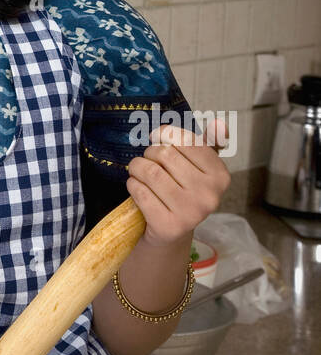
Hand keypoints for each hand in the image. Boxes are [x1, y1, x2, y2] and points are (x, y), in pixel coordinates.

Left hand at [126, 117, 230, 247]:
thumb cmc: (182, 191)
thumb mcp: (199, 167)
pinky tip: (136, 186)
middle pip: (165, 154)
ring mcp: (191, 213)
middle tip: (147, 159)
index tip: (156, 137)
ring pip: (151, 172)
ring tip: (137, 170)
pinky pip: (141, 192)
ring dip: (137, 167)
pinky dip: (133, 184)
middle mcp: (210, 195)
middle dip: (149, 153)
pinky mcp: (169, 226)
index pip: (188, 141)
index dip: (166, 134)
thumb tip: (219, 123)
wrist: (171, 231)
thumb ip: (208, 143)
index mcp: (220, 176)